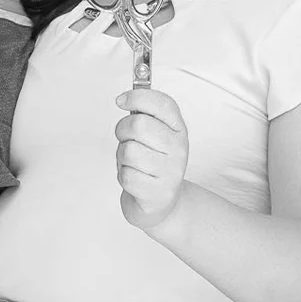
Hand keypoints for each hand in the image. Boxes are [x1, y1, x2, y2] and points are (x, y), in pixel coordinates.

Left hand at [114, 88, 189, 229]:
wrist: (161, 205)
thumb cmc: (150, 164)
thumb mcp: (153, 136)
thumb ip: (143, 115)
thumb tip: (125, 98)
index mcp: (179, 130)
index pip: (163, 104)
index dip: (138, 97)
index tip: (121, 101)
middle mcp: (179, 149)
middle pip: (139, 125)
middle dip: (122, 130)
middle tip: (125, 139)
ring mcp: (171, 172)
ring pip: (128, 151)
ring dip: (121, 157)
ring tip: (132, 164)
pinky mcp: (159, 193)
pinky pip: (126, 175)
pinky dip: (123, 176)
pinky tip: (134, 180)